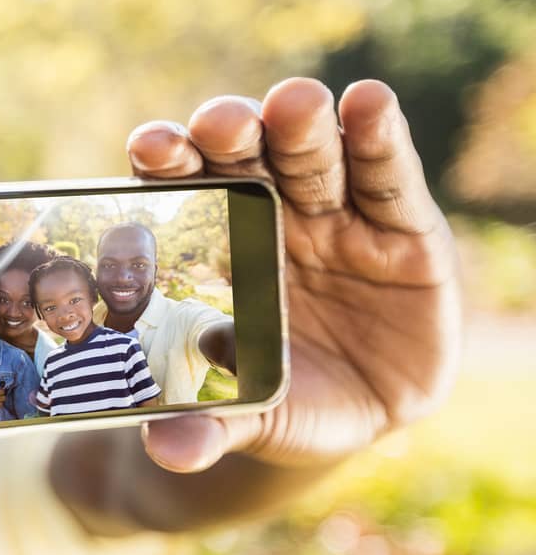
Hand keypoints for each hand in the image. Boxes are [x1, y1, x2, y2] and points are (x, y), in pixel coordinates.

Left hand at [127, 78, 459, 472]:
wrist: (353, 412)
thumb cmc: (276, 398)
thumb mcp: (246, 415)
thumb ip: (207, 425)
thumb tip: (168, 451)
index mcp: (214, 245)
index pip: (183, 191)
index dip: (167, 164)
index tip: (150, 147)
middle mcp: (269, 215)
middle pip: (246, 159)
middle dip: (233, 133)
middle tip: (221, 122)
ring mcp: (336, 216)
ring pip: (315, 158)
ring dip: (304, 126)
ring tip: (296, 103)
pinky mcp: (403, 228)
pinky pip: (388, 178)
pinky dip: (380, 137)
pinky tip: (370, 103)